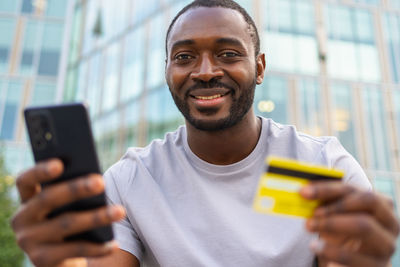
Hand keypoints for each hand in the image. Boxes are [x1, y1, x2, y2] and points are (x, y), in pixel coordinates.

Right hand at [11, 159, 125, 266]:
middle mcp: (22, 219)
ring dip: (96, 217)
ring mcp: (29, 241)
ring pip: (65, 224)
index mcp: (27, 199)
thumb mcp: (66, 206)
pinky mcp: (41, 261)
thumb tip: (97, 181)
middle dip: (76, 189)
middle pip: (48, 199)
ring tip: (120, 211)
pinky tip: (114, 243)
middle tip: (101, 182)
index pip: (26, 180)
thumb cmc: (67, 221)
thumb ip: (72, 192)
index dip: (39, 171)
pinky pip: (75, 251)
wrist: (61, 260)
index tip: (60, 164)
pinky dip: (98, 247)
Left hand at [300, 182, 398, 266]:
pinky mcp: (378, 265)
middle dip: (335, 205)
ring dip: (332, 224)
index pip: (353, 189)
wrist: (355, 261)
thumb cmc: (344, 231)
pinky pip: (358, 258)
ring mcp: (386, 244)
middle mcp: (389, 222)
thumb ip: (326, 201)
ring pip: (365, 226)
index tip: (303, 192)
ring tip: (308, 226)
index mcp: (381, 204)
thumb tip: (304, 191)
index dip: (327, 189)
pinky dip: (335, 252)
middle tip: (311, 213)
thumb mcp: (338, 215)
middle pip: (367, 201)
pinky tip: (315, 247)